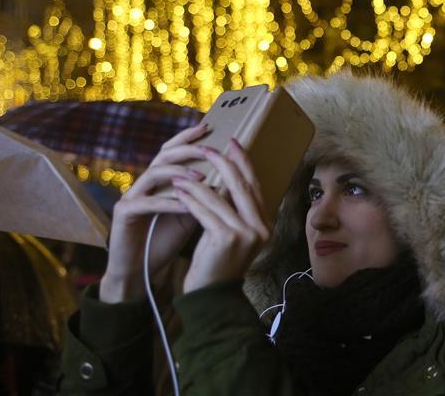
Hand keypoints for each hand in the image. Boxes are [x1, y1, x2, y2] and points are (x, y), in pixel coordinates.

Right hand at [99, 123, 209, 302]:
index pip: (172, 151)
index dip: (187, 137)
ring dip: (180, 172)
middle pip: (163, 155)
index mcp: (159, 181)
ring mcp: (131, 196)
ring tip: (202, 176)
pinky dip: (169, 202)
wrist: (139, 270)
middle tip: (209, 149)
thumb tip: (231, 180)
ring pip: (154, 173)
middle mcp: (143, 183)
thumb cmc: (166, 239)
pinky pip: (147, 202)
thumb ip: (203, 196)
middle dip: (187, 149)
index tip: (209, 127)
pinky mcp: (123, 213)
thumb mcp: (190, 214)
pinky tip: (188, 206)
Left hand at [172, 139, 270, 293]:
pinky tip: (180, 191)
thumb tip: (224, 180)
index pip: (254, 186)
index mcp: (264, 224)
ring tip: (183, 171)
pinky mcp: (226, 238)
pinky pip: (205, 212)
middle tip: (209, 148)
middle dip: (224, 163)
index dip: (243, 163)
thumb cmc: (217, 264)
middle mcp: (260, 227)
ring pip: (220, 197)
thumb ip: (232, 210)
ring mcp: (245, 233)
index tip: (233, 145)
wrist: (211, 298)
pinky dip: (191, 199)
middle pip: (242, 185)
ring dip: (199, 182)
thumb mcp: (230, 234)